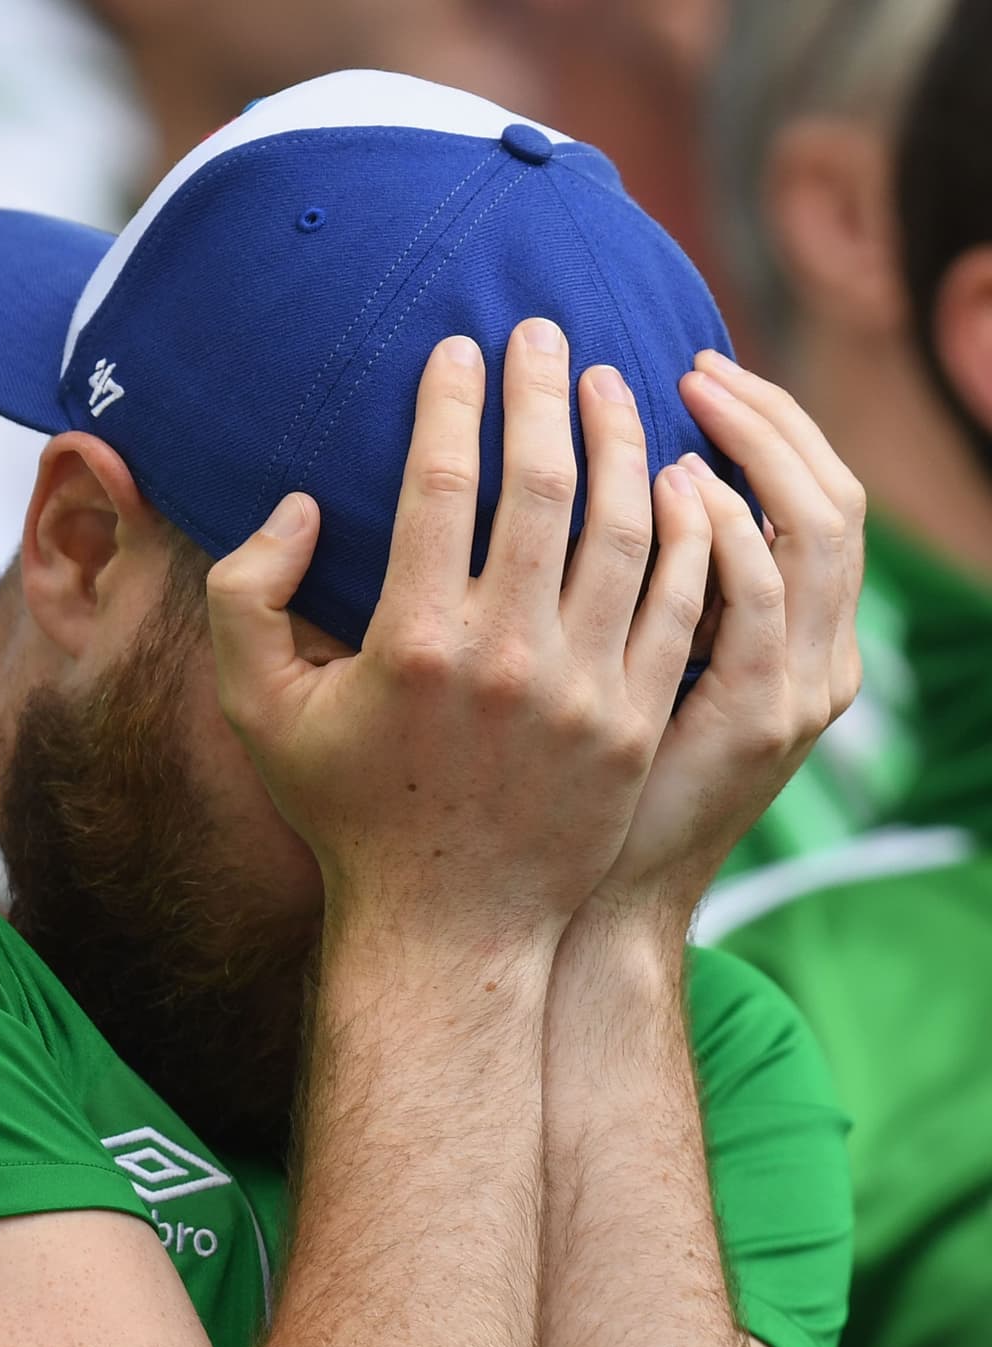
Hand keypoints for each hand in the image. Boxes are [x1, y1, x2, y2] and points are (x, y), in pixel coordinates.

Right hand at [207, 323, 712, 944]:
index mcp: (413, 643)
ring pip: (624, 531)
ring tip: (612, 387)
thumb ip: (243, 598)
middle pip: (542, 485)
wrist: (449, 925)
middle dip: (544, 391)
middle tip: (547, 334)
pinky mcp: (638, 724)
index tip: (461, 346)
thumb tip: (298, 507)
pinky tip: (673, 483)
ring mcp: (585, 693)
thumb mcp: (257, 712)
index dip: (453, 400)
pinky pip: (679, 603)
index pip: (442, 482)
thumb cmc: (349, 813)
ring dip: (621, 443)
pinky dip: (682, 533)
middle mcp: (507, 659)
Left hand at [582, 350, 864, 931]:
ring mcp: (800, 690)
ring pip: (818, 529)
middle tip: (697, 364)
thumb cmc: (596, 781)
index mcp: (804, 646)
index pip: (821, 503)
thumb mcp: (650, 674)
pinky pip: (764, 594)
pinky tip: (673, 484)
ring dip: (754, 449)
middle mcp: (822, 661)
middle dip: (773, 419)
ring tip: (682, 397)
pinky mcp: (759, 716)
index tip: (703, 376)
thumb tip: (630, 483)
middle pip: (837, 498)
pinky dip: (729, 526)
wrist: (596, 894)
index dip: (775, 429)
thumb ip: (663, 590)